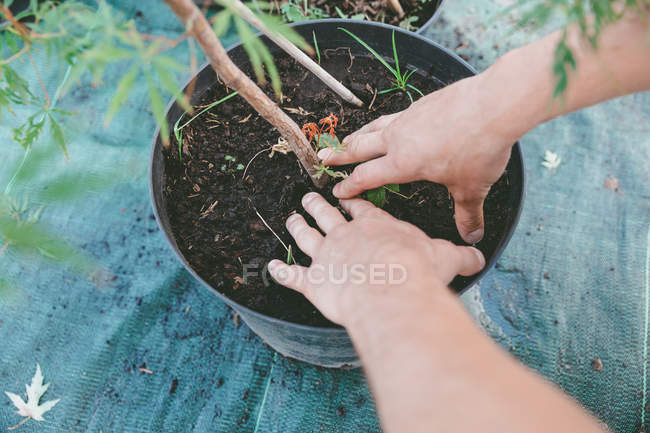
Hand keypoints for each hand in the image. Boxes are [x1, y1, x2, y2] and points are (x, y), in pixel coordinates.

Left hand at [267, 192, 484, 325]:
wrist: (392, 289)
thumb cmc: (417, 270)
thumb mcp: (447, 258)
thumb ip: (462, 256)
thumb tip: (482, 257)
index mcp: (375, 225)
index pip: (362, 207)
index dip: (353, 200)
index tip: (345, 194)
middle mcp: (346, 234)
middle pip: (327, 213)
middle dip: (317, 204)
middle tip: (309, 196)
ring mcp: (327, 255)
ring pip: (306, 235)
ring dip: (297, 226)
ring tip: (291, 218)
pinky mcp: (314, 281)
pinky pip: (293, 275)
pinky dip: (282, 272)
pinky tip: (272, 268)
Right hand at [318, 76, 518, 243]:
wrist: (494, 104)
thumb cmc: (479, 148)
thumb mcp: (471, 187)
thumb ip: (467, 213)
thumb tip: (472, 237)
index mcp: (403, 162)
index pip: (366, 176)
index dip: (349, 186)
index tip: (336, 191)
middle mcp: (399, 138)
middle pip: (360, 147)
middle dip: (340, 155)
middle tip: (322, 157)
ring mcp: (409, 118)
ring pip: (374, 128)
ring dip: (358, 135)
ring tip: (348, 139)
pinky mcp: (422, 104)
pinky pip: (395, 115)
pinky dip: (384, 123)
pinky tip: (390, 124)